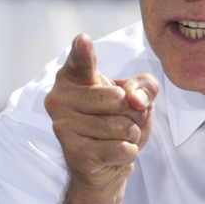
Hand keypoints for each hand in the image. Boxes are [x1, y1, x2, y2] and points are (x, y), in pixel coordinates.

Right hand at [45, 34, 158, 196]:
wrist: (106, 163)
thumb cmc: (118, 120)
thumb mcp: (138, 95)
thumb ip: (144, 86)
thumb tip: (135, 99)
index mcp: (73, 76)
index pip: (80, 59)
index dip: (83, 50)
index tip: (83, 39)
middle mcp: (59, 98)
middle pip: (119, 99)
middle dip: (135, 113)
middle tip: (124, 119)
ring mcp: (63, 126)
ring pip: (121, 127)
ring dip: (132, 134)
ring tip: (118, 136)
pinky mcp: (74, 153)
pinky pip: (120, 149)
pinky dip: (129, 152)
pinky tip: (115, 153)